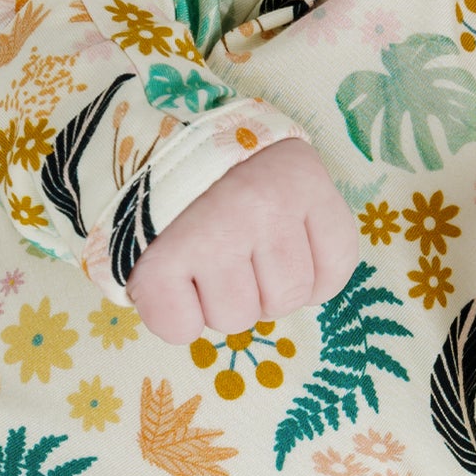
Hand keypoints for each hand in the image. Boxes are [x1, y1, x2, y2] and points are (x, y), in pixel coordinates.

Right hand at [123, 136, 364, 342]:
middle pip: (285, 301)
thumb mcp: (279, 179)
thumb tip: (299, 294)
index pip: (334, 270)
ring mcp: (212, 233)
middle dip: (259, 291)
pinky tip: (170, 279)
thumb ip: (303, 228)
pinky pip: (180, 328)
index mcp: (303, 180)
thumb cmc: (221, 176)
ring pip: (235, 319)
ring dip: (215, 303)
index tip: (276, 253)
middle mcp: (264, 204)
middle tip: (230, 254)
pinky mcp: (159, 262)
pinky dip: (174, 317)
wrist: (141, 146)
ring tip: (199, 261)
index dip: (307, 277)